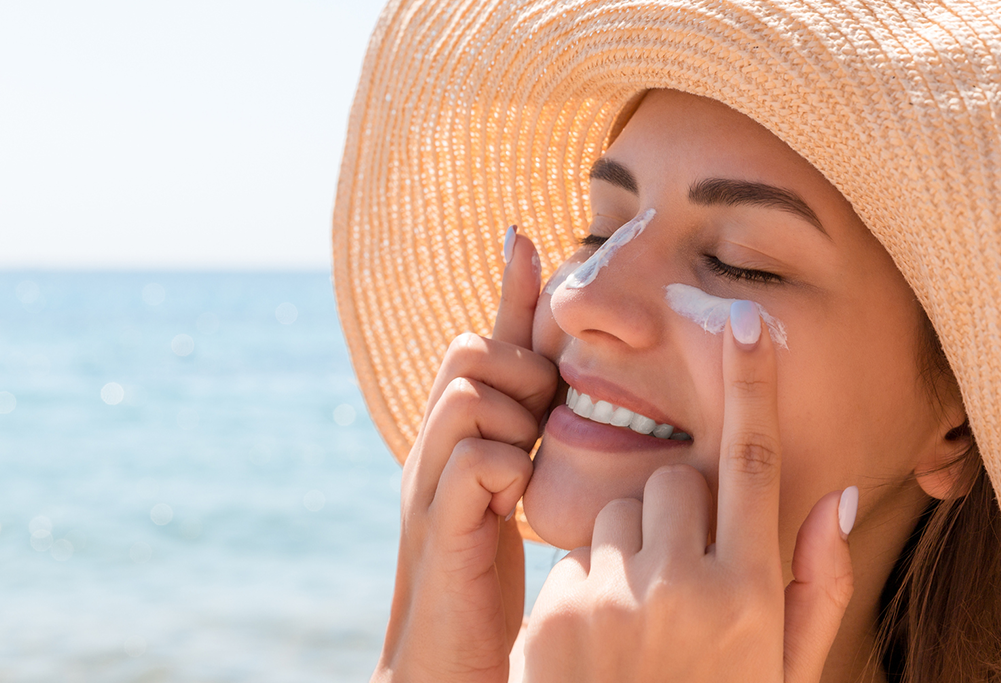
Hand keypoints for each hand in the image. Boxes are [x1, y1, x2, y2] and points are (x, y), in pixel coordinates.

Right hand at [373, 228, 555, 682]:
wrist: (449, 665)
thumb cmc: (491, 584)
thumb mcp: (521, 499)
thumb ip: (538, 443)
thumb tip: (570, 393)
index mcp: (463, 438)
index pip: (486, 342)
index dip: (508, 290)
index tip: (526, 235)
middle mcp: (437, 448)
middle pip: (470, 349)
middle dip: (517, 368)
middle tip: (541, 421)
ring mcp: (430, 483)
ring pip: (469, 391)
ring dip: (514, 415)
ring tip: (528, 461)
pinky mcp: (438, 526)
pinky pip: (474, 458)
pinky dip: (504, 468)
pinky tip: (517, 502)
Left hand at [522, 300, 855, 682]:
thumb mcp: (785, 671)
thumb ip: (816, 586)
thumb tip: (836, 494)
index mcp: (751, 597)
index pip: (754, 465)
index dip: (752, 386)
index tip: (745, 322)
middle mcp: (684, 589)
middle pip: (675, 482)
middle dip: (678, 511)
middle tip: (681, 578)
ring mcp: (613, 602)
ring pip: (617, 514)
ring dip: (629, 550)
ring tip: (638, 627)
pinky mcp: (555, 616)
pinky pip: (574, 560)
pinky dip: (588, 586)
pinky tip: (599, 649)